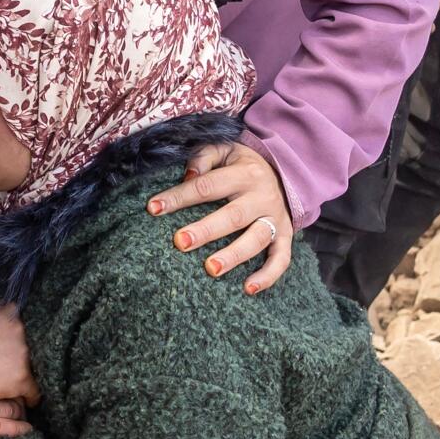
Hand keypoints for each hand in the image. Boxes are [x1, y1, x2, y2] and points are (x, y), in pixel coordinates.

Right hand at [0, 296, 37, 406]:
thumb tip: (0, 305)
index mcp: (7, 313)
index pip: (17, 322)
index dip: (9, 333)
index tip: (3, 341)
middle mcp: (18, 330)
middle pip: (25, 343)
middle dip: (15, 351)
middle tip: (0, 361)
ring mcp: (21, 354)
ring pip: (30, 365)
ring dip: (20, 371)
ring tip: (6, 380)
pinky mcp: (21, 378)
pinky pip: (33, 391)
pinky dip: (29, 395)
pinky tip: (24, 399)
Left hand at [146, 141, 293, 293]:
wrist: (285, 172)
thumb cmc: (242, 164)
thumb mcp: (225, 149)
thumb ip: (204, 157)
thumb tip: (188, 176)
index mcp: (244, 174)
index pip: (207, 186)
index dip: (179, 197)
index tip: (154, 208)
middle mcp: (262, 196)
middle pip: (232, 215)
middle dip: (206, 230)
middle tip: (180, 242)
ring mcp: (275, 218)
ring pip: (257, 239)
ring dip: (234, 255)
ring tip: (211, 269)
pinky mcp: (285, 236)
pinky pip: (281, 259)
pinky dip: (268, 275)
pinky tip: (247, 289)